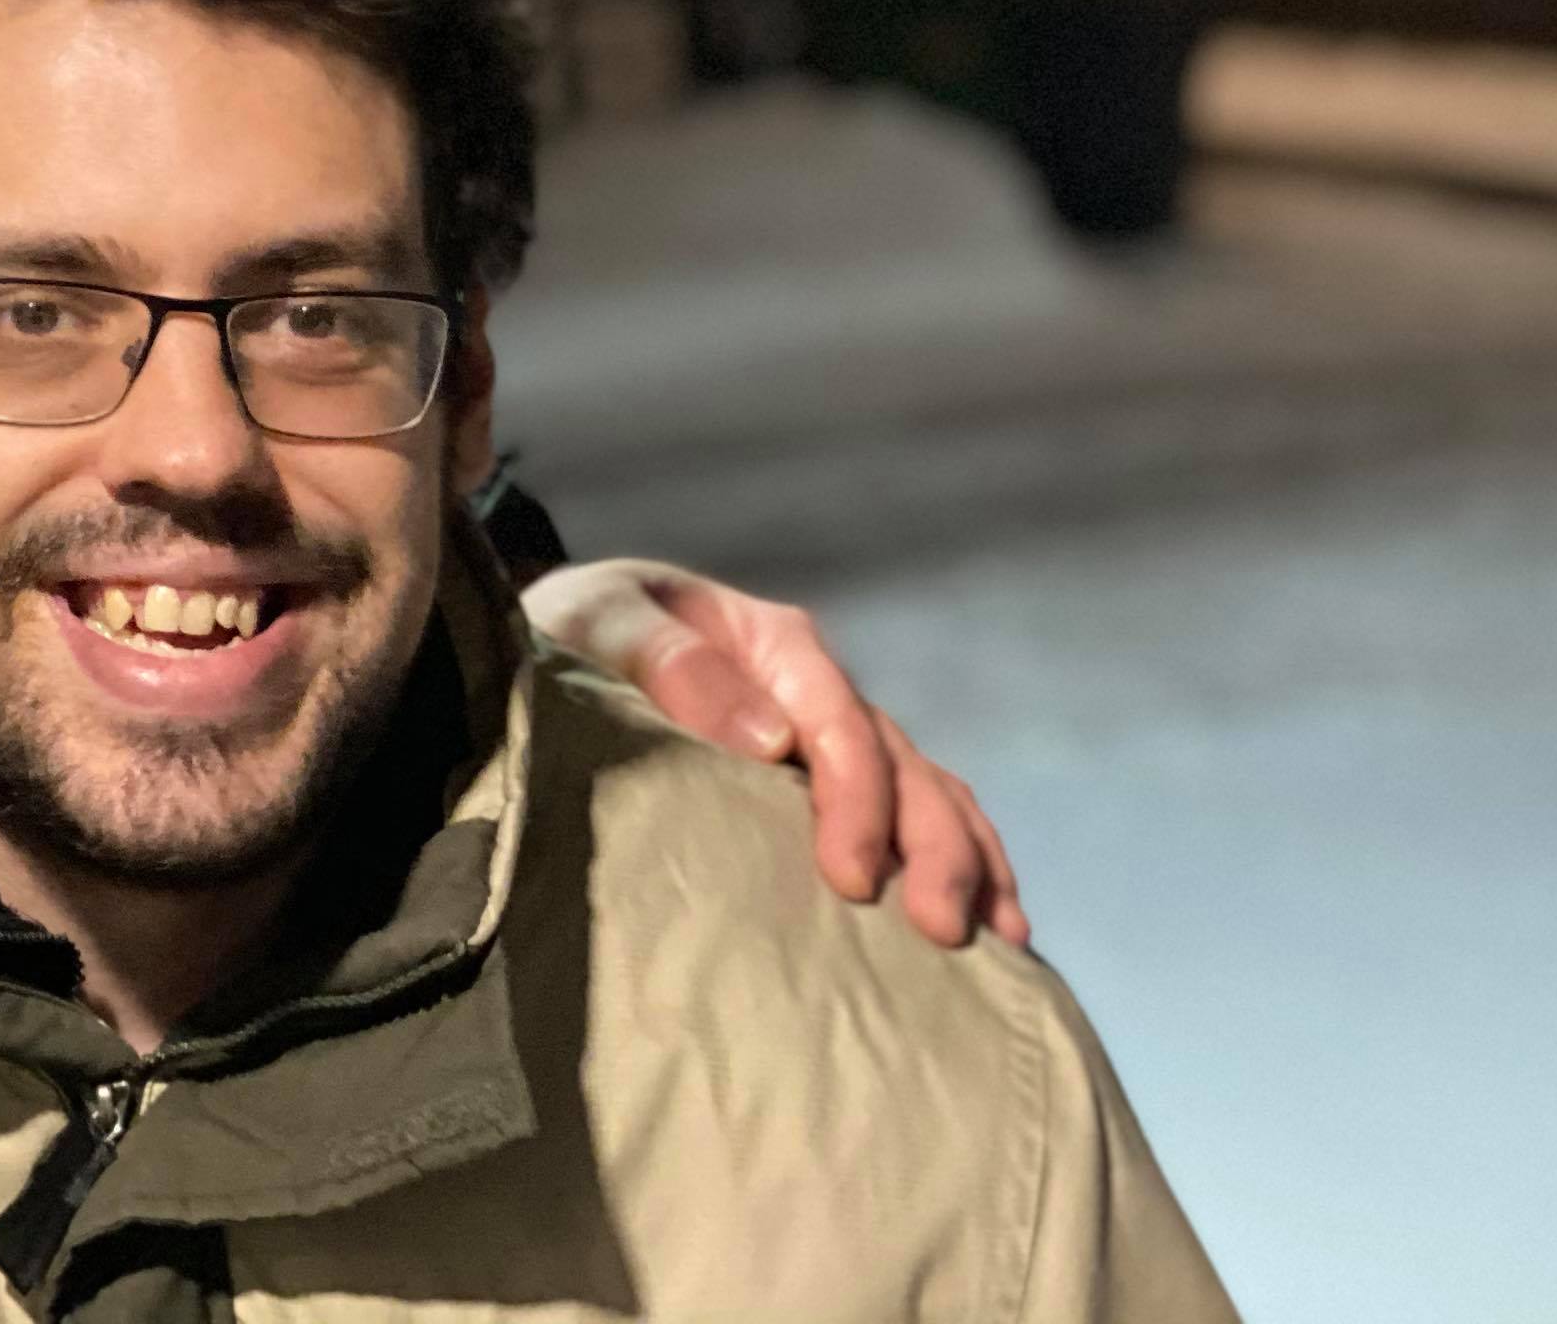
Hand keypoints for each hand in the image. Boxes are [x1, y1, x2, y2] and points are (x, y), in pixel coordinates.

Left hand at [519, 556, 1026, 948]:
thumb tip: (769, 738)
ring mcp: (831, 734)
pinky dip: (960, 858)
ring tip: (995, 935)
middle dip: (932, 844)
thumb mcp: (602, 621)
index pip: (838, 722)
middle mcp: (817, 689)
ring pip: (926, 789)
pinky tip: (995, 921)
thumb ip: (673, 666)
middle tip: (942, 927)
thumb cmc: (576, 627)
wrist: (562, 637)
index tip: (852, 877)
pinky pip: (910, 812)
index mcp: (774, 645)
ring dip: (964, 857)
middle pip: (900, 762)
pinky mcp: (826, 782)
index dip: (857, 799)